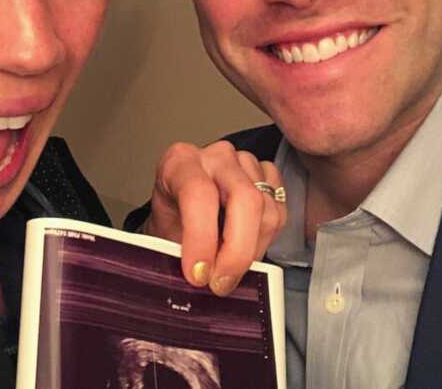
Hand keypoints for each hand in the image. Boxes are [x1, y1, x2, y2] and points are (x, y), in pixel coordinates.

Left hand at [144, 141, 286, 295]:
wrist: (179, 214)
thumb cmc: (170, 223)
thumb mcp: (161, 237)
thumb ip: (178, 255)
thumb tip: (198, 281)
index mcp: (180, 162)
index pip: (198, 193)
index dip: (201, 238)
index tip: (198, 274)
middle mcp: (216, 156)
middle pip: (245, 198)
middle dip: (237, 251)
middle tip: (221, 284)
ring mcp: (246, 164)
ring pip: (267, 211)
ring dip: (252, 251)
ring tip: (229, 269)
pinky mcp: (268, 177)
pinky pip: (280, 213)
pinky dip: (266, 240)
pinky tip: (245, 248)